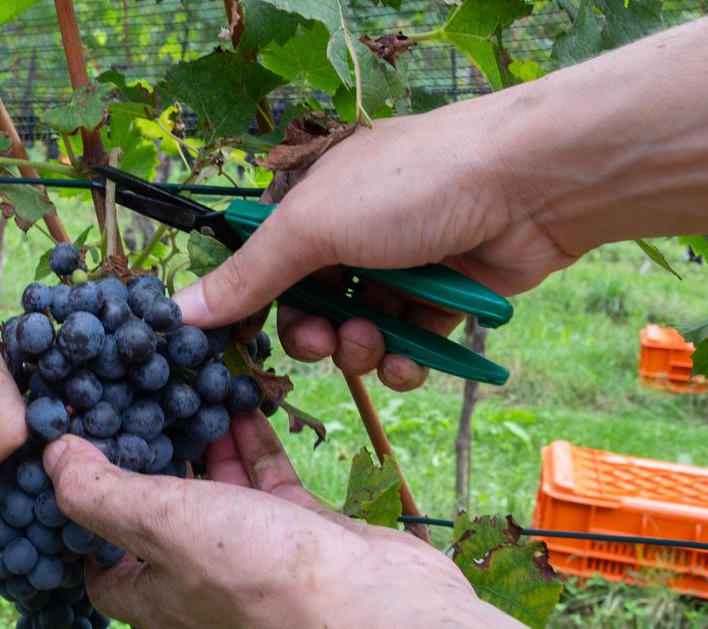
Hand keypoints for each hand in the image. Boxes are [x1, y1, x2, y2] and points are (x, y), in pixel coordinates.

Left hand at [43, 412, 468, 628]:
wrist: (375, 608)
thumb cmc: (257, 574)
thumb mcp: (159, 523)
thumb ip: (100, 491)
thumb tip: (52, 457)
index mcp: (151, 593)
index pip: (97, 561)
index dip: (80, 514)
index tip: (72, 456)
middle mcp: (197, 578)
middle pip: (156, 511)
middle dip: (143, 456)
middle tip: (125, 394)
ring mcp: (252, 554)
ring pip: (213, 487)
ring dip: (198, 439)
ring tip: (178, 382)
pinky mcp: (300, 529)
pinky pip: (264, 477)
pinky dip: (249, 441)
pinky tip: (239, 397)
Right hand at [172, 105, 576, 390]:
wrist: (530, 186)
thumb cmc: (412, 187)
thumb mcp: (312, 228)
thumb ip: (247, 277)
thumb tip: (177, 313)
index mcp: (310, 200)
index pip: (260, 263)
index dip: (249, 305)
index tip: (240, 342)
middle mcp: (350, 231)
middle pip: (304, 306)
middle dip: (311, 335)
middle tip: (324, 343)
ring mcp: (397, 265)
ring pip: (354, 332)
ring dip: (357, 350)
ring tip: (374, 343)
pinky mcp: (440, 298)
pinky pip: (405, 346)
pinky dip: (403, 362)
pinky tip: (409, 361)